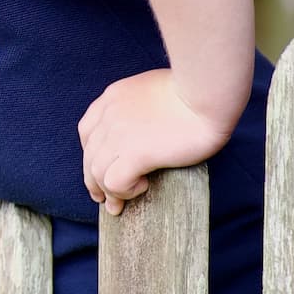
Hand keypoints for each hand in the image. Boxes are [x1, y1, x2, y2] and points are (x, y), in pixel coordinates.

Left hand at [77, 68, 231, 214]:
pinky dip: (125, 190)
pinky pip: (114, 182)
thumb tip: (143, 130)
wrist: (206, 94)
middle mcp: (109, 115)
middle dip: (93, 181)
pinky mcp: (135, 153)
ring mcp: (119, 134)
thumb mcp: (152, 89)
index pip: (87, 131)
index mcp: (113, 97)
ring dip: (109, 192)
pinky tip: (143, 185)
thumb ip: (139, 106)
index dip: (91, 154)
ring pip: (97, 173)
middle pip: (89, 156)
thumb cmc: (192, 92)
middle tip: (105, 200)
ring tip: (120, 204)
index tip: (99, 170)